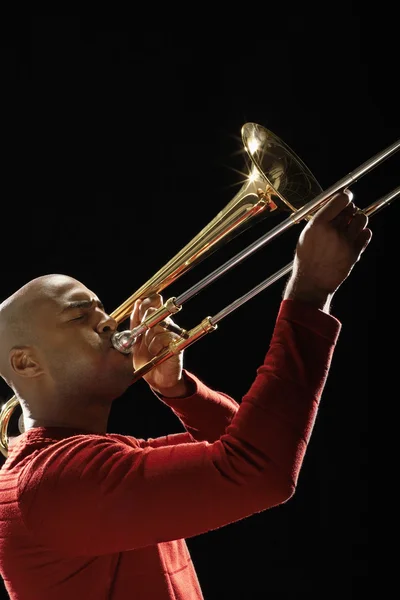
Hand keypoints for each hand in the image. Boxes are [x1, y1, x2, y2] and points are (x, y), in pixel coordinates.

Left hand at [130, 294, 188, 396]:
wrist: (155, 378)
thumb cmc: (146, 359)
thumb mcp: (136, 339)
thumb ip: (136, 322)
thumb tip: (138, 302)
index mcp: (157, 320)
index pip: (154, 301)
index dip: (146, 302)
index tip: (140, 310)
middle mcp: (167, 324)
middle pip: (156, 310)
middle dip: (145, 321)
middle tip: (142, 335)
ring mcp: (173, 333)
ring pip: (158, 324)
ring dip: (149, 336)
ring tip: (149, 347)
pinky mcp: (177, 343)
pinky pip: (164, 336)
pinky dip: (155, 344)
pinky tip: (155, 352)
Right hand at [284, 190, 371, 308]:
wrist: (312, 282)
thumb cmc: (306, 259)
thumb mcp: (306, 235)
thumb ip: (320, 220)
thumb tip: (333, 206)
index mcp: (318, 224)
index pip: (340, 200)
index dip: (345, 197)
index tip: (346, 197)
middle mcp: (333, 231)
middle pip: (351, 209)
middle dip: (350, 210)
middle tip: (346, 215)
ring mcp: (345, 242)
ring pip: (362, 219)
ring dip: (358, 220)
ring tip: (351, 226)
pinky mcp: (354, 252)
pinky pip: (367, 234)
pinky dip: (363, 233)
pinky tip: (355, 237)